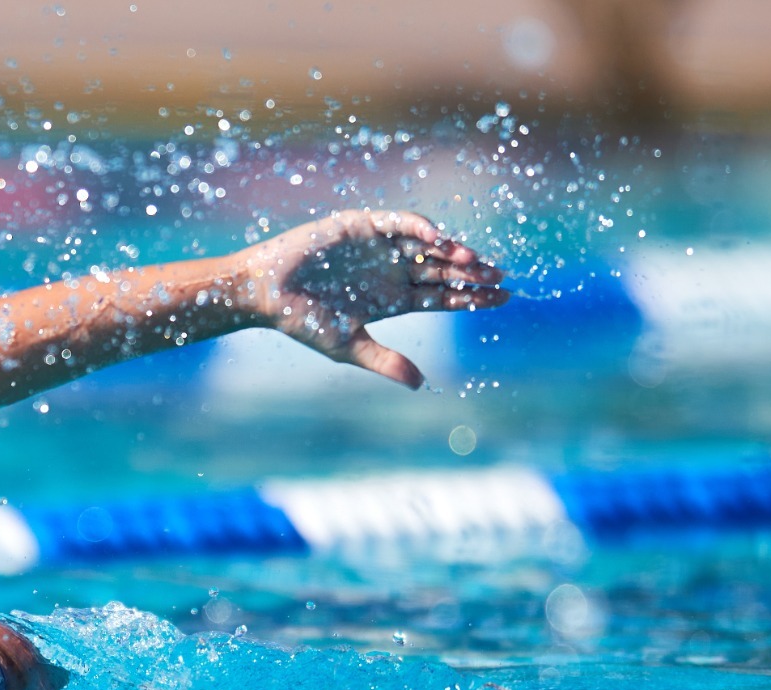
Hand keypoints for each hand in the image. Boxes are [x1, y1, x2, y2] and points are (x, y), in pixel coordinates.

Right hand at [234, 210, 507, 387]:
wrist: (265, 293)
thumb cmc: (302, 322)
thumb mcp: (348, 346)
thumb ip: (386, 361)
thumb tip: (422, 385)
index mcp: (393, 300)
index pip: (443, 297)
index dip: (473, 297)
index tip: (505, 297)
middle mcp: (392, 271)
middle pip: (443, 271)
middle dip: (472, 273)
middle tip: (501, 277)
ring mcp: (379, 247)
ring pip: (428, 247)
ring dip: (452, 252)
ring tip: (476, 261)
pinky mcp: (362, 225)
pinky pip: (399, 224)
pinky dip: (420, 228)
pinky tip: (439, 239)